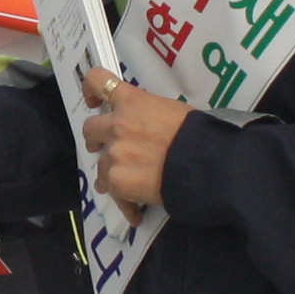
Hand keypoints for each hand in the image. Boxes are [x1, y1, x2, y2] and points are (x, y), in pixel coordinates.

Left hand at [79, 67, 187, 213]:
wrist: (205, 164)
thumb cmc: (196, 134)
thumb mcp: (171, 111)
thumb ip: (147, 114)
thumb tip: (141, 126)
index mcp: (131, 102)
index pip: (98, 81)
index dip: (91, 90)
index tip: (95, 102)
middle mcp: (117, 125)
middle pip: (90, 128)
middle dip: (96, 139)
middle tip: (105, 148)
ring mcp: (114, 154)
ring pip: (101, 164)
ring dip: (111, 173)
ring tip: (127, 186)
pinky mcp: (117, 180)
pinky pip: (113, 191)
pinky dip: (124, 202)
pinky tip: (135, 212)